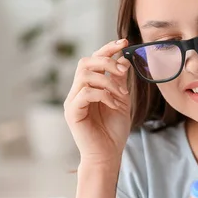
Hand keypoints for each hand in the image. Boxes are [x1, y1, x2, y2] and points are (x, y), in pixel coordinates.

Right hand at [64, 39, 131, 165]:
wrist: (108, 155)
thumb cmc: (113, 130)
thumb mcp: (121, 100)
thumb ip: (120, 81)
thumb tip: (123, 60)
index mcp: (88, 86)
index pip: (93, 60)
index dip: (107, 49)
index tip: (124, 43)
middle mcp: (77, 91)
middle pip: (85, 62)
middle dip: (107, 61)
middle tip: (123, 72)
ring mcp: (72, 101)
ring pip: (85, 75)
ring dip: (108, 82)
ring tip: (121, 95)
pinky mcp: (72, 112)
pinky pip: (86, 93)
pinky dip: (104, 95)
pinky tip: (114, 105)